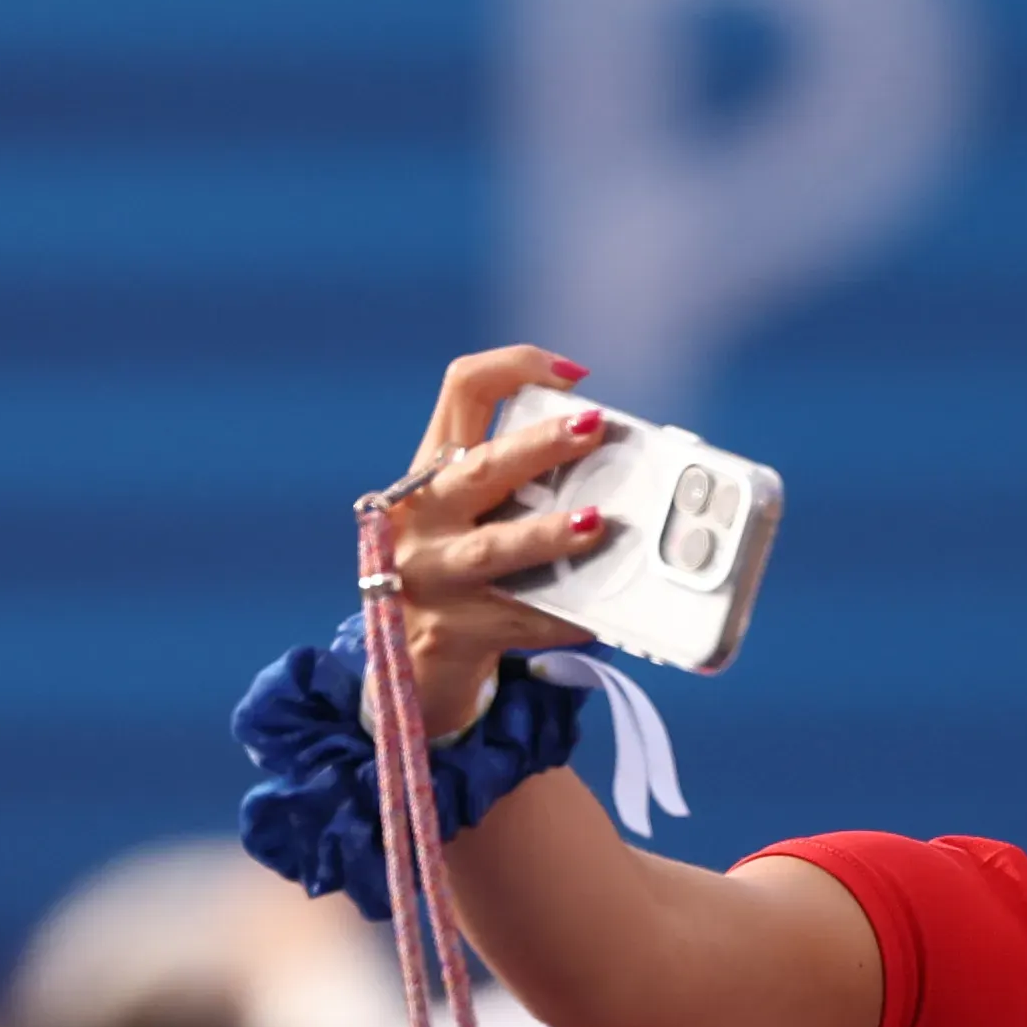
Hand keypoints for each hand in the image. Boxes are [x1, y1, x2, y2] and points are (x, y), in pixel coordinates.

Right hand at [383, 348, 616, 740]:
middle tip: (595, 429)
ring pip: (495, 548)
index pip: (463, 389)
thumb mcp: (469, 513)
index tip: (571, 376)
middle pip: (481, 466)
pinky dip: (566, 616)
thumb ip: (518, 483)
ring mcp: (432, 575)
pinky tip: (602, 616)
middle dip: (540, 446)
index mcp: (432, 469)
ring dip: (548, 534)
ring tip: (596, 524)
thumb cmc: (460, 566)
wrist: (411, 658)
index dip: (514, 367)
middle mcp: (423, 515)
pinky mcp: (452, 630)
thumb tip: (615, 465)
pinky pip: (521, 619)